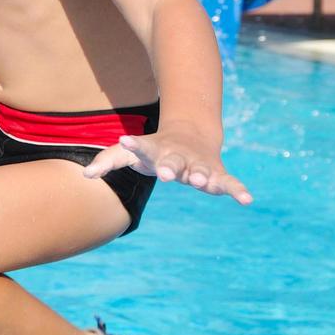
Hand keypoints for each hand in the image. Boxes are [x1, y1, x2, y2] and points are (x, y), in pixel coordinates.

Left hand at [83, 129, 253, 205]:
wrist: (192, 135)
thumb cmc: (154, 149)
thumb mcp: (130, 153)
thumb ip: (108, 160)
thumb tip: (86, 175)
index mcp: (155, 149)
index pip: (141, 146)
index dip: (133, 145)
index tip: (125, 140)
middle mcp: (178, 156)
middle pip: (174, 161)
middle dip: (171, 167)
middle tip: (168, 174)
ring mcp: (198, 164)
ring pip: (201, 171)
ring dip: (202, 176)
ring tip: (202, 182)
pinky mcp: (217, 173)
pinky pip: (229, 183)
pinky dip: (238, 190)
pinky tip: (248, 200)